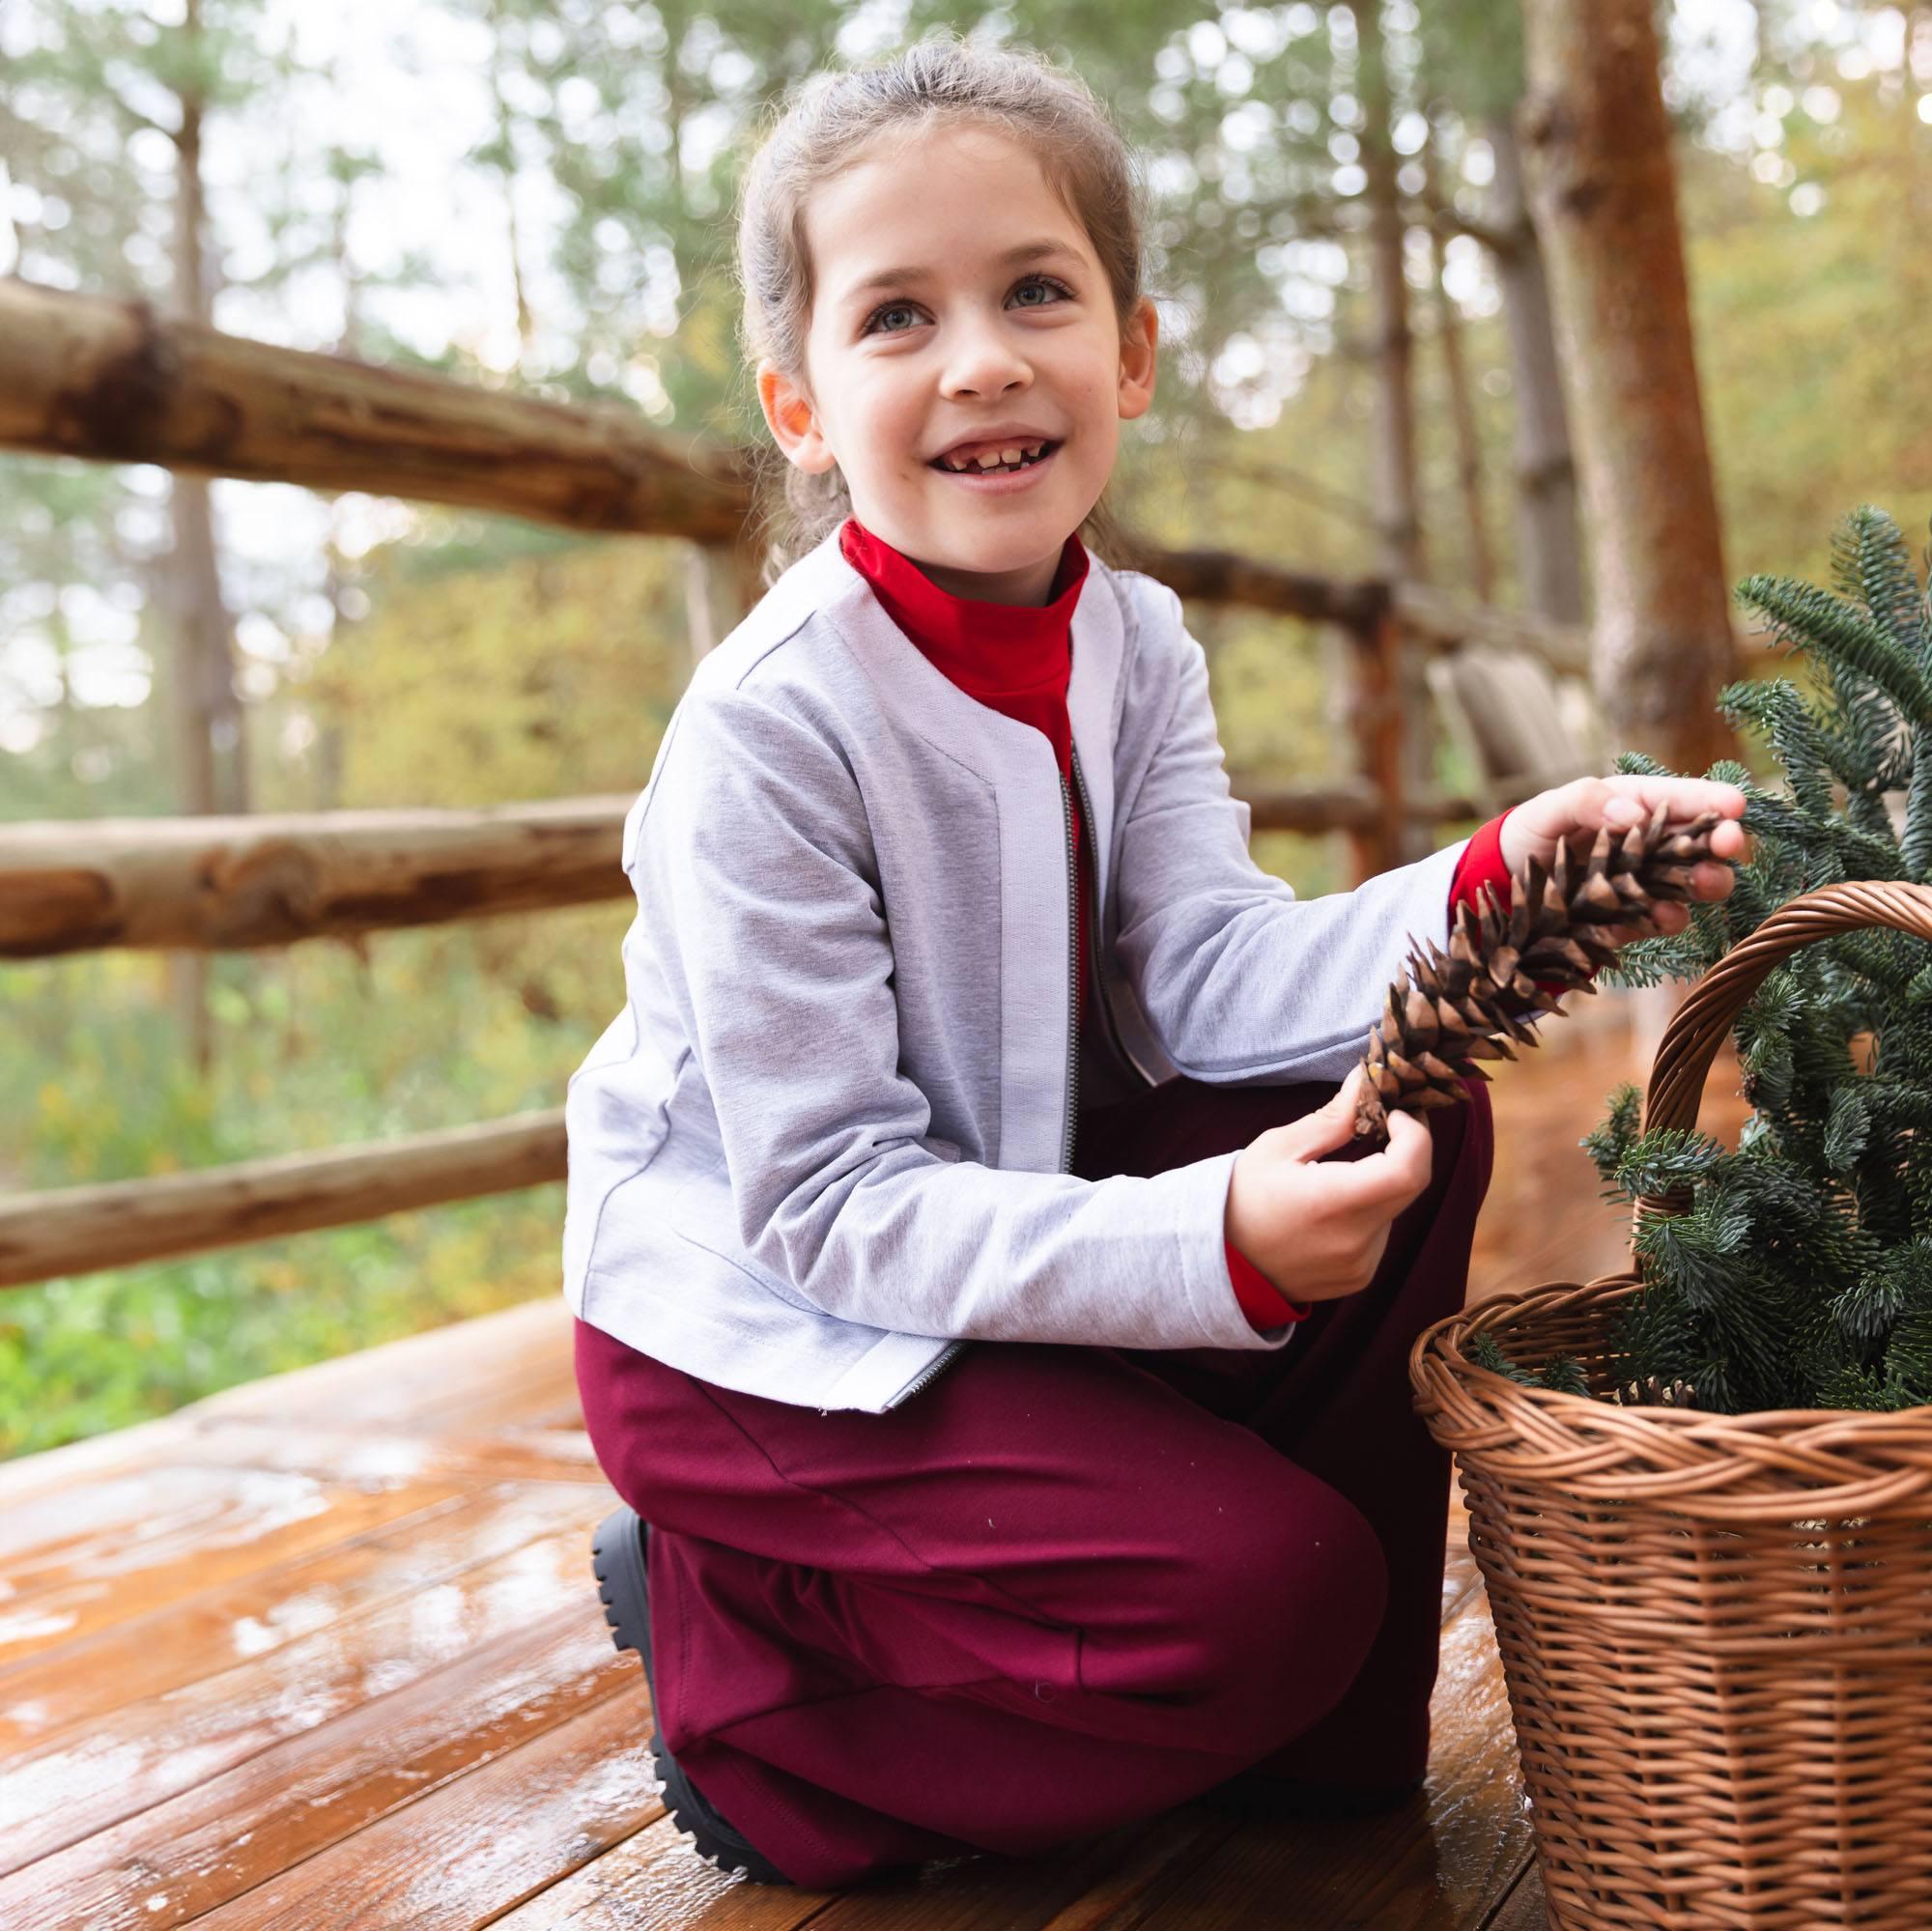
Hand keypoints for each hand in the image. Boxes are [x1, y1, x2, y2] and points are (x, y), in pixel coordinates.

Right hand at [1224, 1068, 1433, 1302]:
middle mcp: (1353, 1240)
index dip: (1414, 1135)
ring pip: (1396, 1209)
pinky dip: (1368, 1213)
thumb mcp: (1279, 1146)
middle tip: (1383, 1125)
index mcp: (1332, 1202)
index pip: (1408, 1169)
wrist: (1220, 1260)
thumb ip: (1333, 1118)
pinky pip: (1380, 1234)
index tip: (1394, 1114)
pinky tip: (1331, 1210)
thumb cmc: (1242, 1196)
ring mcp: (1359, 1264)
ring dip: (1381, 1183)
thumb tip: (1368, 1080)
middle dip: (1405, 1150)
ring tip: (1337, 1176)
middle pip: (1411, 1186)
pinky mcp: (1358, 1277)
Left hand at [1499, 774, 1748, 936]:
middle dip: (1721, 844)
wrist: (1505, 882)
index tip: (1736, 805)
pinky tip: (1662, 916)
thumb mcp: (1550, 809)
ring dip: (1704, 884)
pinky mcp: (1634, 918)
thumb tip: (1633, 816)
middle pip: (1701, 843)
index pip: (1684, 799)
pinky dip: (1666, 917)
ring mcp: (1647, 882)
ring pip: (1692, 884)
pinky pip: (1661, 919)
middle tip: (1729, 846)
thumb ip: (1587, 802)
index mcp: (1636, 805)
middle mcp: (1651, 844)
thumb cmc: (1533, 832)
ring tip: (1703, 883)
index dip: (1714, 800)